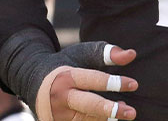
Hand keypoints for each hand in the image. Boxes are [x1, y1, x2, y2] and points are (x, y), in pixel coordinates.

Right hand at [0, 28, 138, 120]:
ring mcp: (57, 115)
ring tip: (126, 111)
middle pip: (88, 105)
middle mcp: (60, 98)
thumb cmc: (66, 64)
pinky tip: (111, 118)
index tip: (134, 84)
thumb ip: (107, 53)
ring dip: (107, 118)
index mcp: (66, 76)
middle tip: (132, 112)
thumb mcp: (83, 53)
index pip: (93, 80)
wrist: (34, 80)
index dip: (115, 83)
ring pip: (86, 120)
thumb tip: (132, 55)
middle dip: (110, 109)